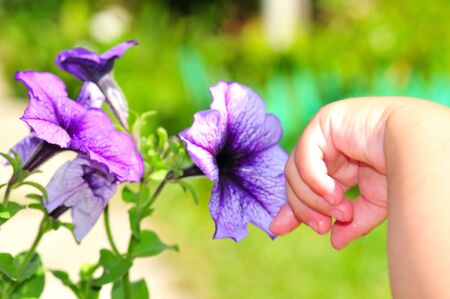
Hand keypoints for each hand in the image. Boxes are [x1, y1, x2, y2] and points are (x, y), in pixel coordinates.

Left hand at [270, 98, 405, 248]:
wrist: (420, 146)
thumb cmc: (402, 171)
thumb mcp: (373, 204)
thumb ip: (350, 221)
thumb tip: (334, 242)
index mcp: (336, 164)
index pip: (303, 187)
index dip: (293, 207)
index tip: (279, 228)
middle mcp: (326, 148)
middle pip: (295, 181)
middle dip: (304, 209)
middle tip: (322, 228)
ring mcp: (323, 133)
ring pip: (296, 171)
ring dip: (314, 198)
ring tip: (340, 211)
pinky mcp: (323, 122)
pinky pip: (305, 156)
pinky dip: (314, 179)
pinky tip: (332, 193)